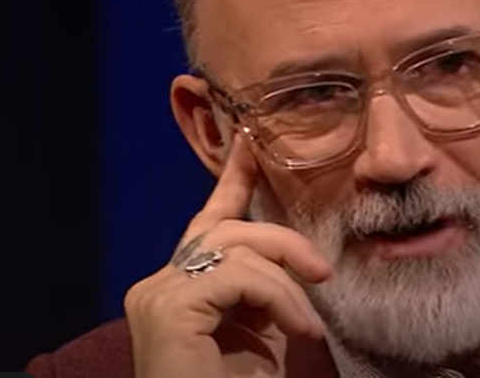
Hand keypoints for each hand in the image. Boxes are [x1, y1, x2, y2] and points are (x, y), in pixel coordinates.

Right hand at [123, 134, 333, 377]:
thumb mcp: (264, 334)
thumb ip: (268, 292)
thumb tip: (299, 263)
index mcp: (179, 287)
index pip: (208, 221)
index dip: (232, 180)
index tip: (253, 143)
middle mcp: (158, 284)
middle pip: (228, 227)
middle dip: (282, 239)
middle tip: (321, 273)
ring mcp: (157, 294)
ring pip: (237, 245)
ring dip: (287, 279)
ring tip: (308, 324)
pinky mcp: (169, 308)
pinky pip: (240, 276)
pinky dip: (279, 298)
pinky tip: (299, 330)